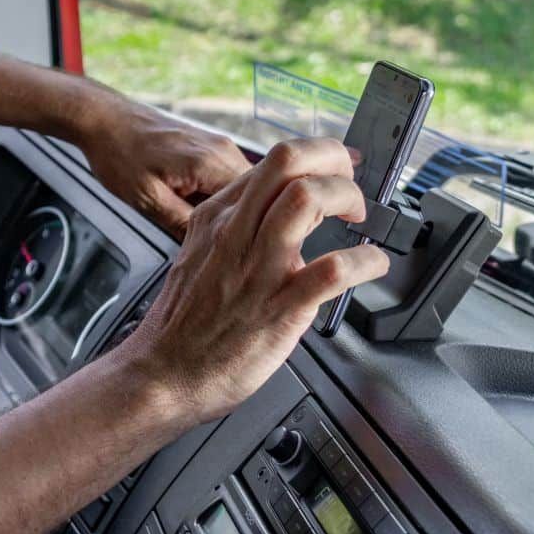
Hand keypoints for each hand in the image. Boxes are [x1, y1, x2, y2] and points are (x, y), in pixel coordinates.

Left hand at [77, 97, 251, 236]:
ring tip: (205, 224)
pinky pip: (229, 176)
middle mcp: (222, 150)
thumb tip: (209, 248)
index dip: (251, 226)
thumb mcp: (147, 200)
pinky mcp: (211, 146)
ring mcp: (219, 145)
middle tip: (218, 239)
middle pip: (257, 194)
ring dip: (230, 207)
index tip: (239, 244)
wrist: (105, 120)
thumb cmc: (118, 154)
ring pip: (244, 187)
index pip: (258, 200)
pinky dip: (219, 195)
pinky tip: (197, 206)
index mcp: (209, 163)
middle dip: (243, 218)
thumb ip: (183, 224)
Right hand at [115, 137, 389, 422]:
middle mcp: (236, 233)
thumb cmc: (183, 326)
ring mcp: (257, 268)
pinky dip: (365, 261)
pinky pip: (332, 269)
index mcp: (216, 218)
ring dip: (347, 197)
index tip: (334, 171)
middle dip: (333, 159)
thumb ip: (238, 232)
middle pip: (288, 161)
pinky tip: (371, 265)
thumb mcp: (201, 256)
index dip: (315, 159)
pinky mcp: (278, 307)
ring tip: (358, 216)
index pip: (272, 162)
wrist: (161, 375)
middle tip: (349, 182)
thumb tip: (283, 219)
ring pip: (307, 198)